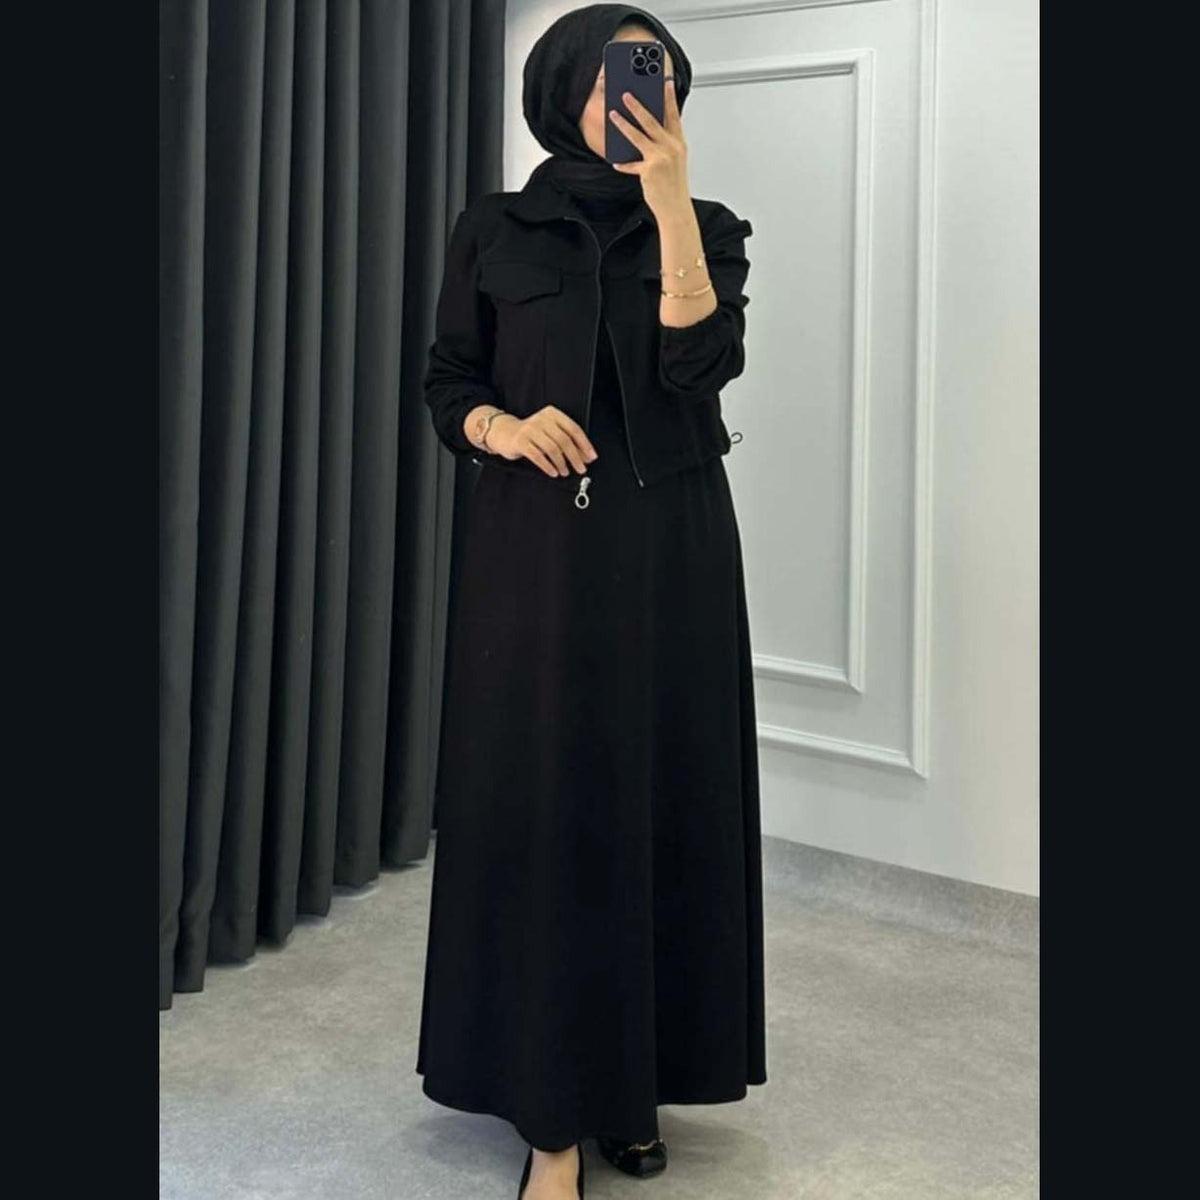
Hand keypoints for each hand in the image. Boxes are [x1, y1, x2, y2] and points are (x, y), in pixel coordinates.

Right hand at [487, 406, 597, 477]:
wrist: (504, 432)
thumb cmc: (531, 434)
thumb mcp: (550, 433)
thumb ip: (567, 442)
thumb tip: (585, 457)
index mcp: (553, 414)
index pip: (573, 429)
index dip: (584, 444)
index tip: (591, 457)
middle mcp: (542, 419)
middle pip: (564, 440)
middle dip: (575, 457)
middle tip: (580, 468)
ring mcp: (530, 429)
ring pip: (552, 448)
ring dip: (561, 463)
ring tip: (565, 472)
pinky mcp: (520, 441)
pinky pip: (538, 456)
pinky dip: (548, 466)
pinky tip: (553, 472)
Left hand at [607, 78, 690, 216]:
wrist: (675, 208)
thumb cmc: (673, 186)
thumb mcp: (674, 161)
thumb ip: (663, 144)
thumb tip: (645, 131)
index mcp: (679, 143)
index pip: (674, 115)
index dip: (669, 97)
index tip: (665, 82)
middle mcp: (671, 148)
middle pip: (652, 121)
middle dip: (638, 105)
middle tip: (626, 93)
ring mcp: (660, 158)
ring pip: (638, 135)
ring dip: (623, 123)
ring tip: (613, 114)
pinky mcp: (649, 170)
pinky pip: (631, 164)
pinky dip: (623, 164)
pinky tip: (616, 162)